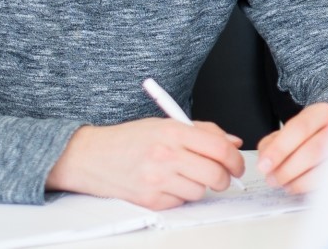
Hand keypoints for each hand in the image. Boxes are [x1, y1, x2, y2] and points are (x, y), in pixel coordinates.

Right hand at [45, 118, 243, 209]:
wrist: (91, 157)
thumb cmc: (129, 139)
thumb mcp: (166, 124)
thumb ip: (203, 132)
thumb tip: (233, 143)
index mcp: (174, 132)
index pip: (220, 149)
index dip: (236, 159)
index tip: (237, 164)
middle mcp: (166, 156)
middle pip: (216, 175)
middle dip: (225, 178)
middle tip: (221, 176)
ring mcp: (157, 180)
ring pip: (200, 191)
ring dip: (199, 186)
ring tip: (183, 176)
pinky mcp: (149, 200)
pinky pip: (181, 202)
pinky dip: (180, 196)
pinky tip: (167, 184)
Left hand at [256, 102, 327, 193]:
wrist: (327, 140)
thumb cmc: (304, 138)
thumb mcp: (285, 133)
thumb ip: (271, 144)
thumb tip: (266, 163)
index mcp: (321, 113)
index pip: (301, 128)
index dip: (280, 148)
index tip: (263, 166)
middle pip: (314, 149)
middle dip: (287, 169)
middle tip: (271, 179)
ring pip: (323, 168)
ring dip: (297, 181)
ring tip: (282, 183)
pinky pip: (327, 182)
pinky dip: (307, 187)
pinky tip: (295, 185)